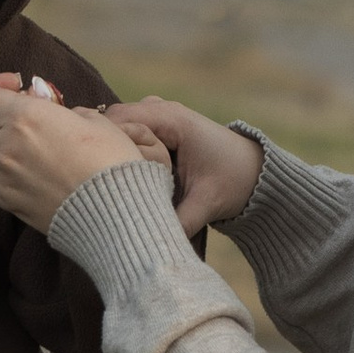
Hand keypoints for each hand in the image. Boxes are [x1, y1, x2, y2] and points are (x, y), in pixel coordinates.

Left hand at [0, 74, 149, 226]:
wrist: (115, 213)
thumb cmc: (110, 161)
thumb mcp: (93, 120)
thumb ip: (64, 112)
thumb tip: (57, 115)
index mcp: (24, 118)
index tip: (15, 85)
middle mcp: (5, 147)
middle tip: (11, 112)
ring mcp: (3, 179)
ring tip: (11, 144)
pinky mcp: (9, 204)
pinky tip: (18, 169)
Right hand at [110, 96, 262, 238]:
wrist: (254, 172)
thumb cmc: (234, 182)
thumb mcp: (206, 204)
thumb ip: (178, 222)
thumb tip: (151, 244)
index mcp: (172, 119)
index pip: (119, 120)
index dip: (104, 144)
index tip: (98, 175)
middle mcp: (162, 108)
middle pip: (111, 120)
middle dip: (103, 147)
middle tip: (99, 181)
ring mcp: (158, 113)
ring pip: (117, 125)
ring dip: (111, 147)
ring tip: (109, 177)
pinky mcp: (157, 125)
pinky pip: (127, 130)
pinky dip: (120, 146)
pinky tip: (120, 171)